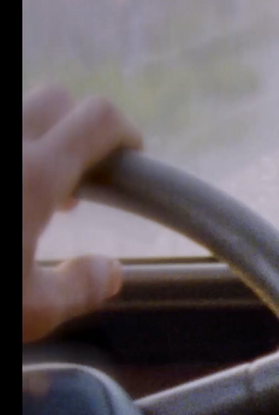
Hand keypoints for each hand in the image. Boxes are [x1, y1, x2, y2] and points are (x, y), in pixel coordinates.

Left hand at [23, 86, 142, 341]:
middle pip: (52, 100)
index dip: (125, 133)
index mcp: (32, 176)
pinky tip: (5, 200)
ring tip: (21, 193)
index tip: (131, 158)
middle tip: (72, 184)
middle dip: (74, 131)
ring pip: (11, 118)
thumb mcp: (29, 314)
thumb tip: (110, 270)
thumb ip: (79, 287)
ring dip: (26, 143)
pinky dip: (9, 162)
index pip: (98, 120)